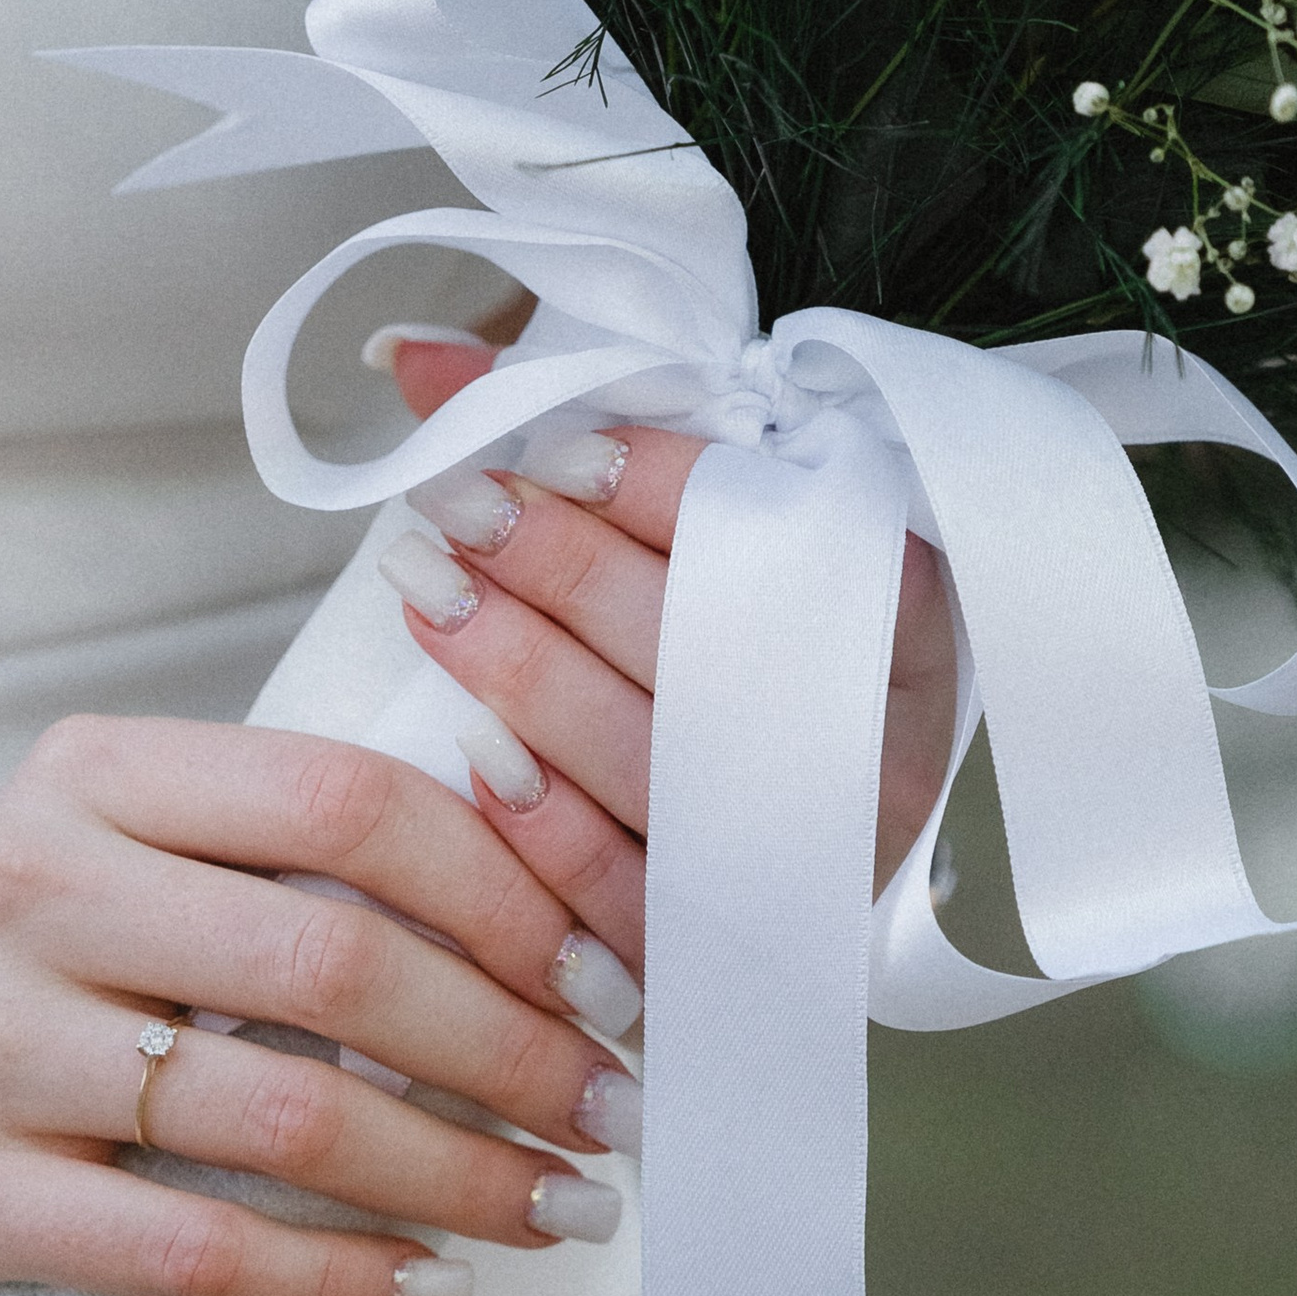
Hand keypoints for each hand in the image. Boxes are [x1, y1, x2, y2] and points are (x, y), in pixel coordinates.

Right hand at [0, 713, 642, 1295]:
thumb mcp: (99, 870)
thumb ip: (270, 870)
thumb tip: (544, 923)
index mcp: (91, 776)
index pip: (350, 801)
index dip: (509, 892)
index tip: (606, 976)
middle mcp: (24, 884)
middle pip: (338, 964)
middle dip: (516, 1052)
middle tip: (612, 1119)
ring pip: (285, 1120)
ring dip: (458, 1178)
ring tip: (555, 1212)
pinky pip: (193, 1251)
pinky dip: (336, 1281)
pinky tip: (421, 1289)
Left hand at [375, 334, 957, 977]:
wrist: (784, 838)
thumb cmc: (724, 638)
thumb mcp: (696, 527)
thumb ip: (576, 433)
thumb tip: (406, 354)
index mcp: (890, 612)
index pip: (786, 529)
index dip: (663, 485)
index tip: (554, 451)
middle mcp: (865, 735)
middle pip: (706, 640)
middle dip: (566, 564)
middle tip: (458, 507)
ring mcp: (804, 848)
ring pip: (654, 758)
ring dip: (525, 672)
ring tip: (427, 594)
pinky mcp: (727, 941)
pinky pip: (630, 890)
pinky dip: (546, 825)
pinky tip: (470, 752)